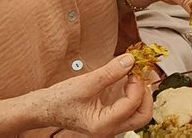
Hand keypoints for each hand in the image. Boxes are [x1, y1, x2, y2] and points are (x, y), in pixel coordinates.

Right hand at [32, 53, 151, 134]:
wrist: (45, 108)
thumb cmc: (60, 99)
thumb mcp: (86, 83)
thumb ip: (110, 72)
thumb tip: (130, 60)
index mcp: (102, 125)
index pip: (132, 104)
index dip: (137, 84)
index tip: (133, 67)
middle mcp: (109, 130)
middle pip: (143, 116)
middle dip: (145, 94)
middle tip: (141, 74)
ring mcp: (111, 127)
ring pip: (139, 115)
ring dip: (142, 95)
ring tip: (136, 76)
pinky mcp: (110, 121)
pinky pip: (130, 112)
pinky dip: (134, 97)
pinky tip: (130, 82)